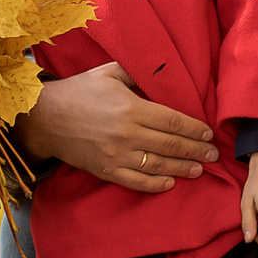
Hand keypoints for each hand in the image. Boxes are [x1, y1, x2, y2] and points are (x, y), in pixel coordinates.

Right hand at [17, 62, 217, 193]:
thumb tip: (162, 73)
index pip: (172, 120)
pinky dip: (155, 185)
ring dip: (182, 169)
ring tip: (199, 169)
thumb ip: (137, 73)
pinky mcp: (105, 170)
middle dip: (195, 150)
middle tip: (213, 154)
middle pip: (170, 145)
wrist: (44, 117)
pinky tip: (170, 183)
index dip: (193, 129)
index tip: (207, 133)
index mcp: (130, 108)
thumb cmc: (78, 91)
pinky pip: (135, 181)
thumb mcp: (108, 73)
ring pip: (157, 166)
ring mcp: (116, 155)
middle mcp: (126, 134)